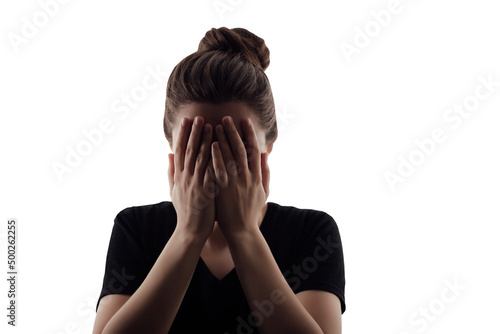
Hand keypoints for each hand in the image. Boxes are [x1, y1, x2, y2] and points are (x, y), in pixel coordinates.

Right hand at [168, 116, 215, 240]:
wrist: (190, 231)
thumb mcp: (174, 190)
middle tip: (199, 117)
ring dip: (205, 141)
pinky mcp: (206, 193)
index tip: (186, 120)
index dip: (182, 134)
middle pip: (189, 151)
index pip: (180, 151)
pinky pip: (211, 173)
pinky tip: (220, 149)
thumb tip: (167, 154)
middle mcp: (186, 178)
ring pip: (200, 159)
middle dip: (194, 133)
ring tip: (210, 126)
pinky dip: (215, 160)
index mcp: (179, 176)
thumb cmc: (185, 211)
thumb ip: (171, 172)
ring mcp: (195, 185)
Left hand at [211, 116, 269, 237]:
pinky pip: (219, 170)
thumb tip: (266, 154)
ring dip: (223, 140)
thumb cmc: (251, 212)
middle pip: (241, 150)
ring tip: (217, 125)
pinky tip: (211, 145)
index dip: (249, 134)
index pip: (254, 150)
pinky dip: (216, 156)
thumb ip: (265, 172)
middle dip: (234, 132)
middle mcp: (247, 177)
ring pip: (230, 157)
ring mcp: (235, 183)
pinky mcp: (224, 190)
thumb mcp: (263, 191)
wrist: (242, 230)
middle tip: (227, 118)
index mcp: (256, 176)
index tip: (244, 121)